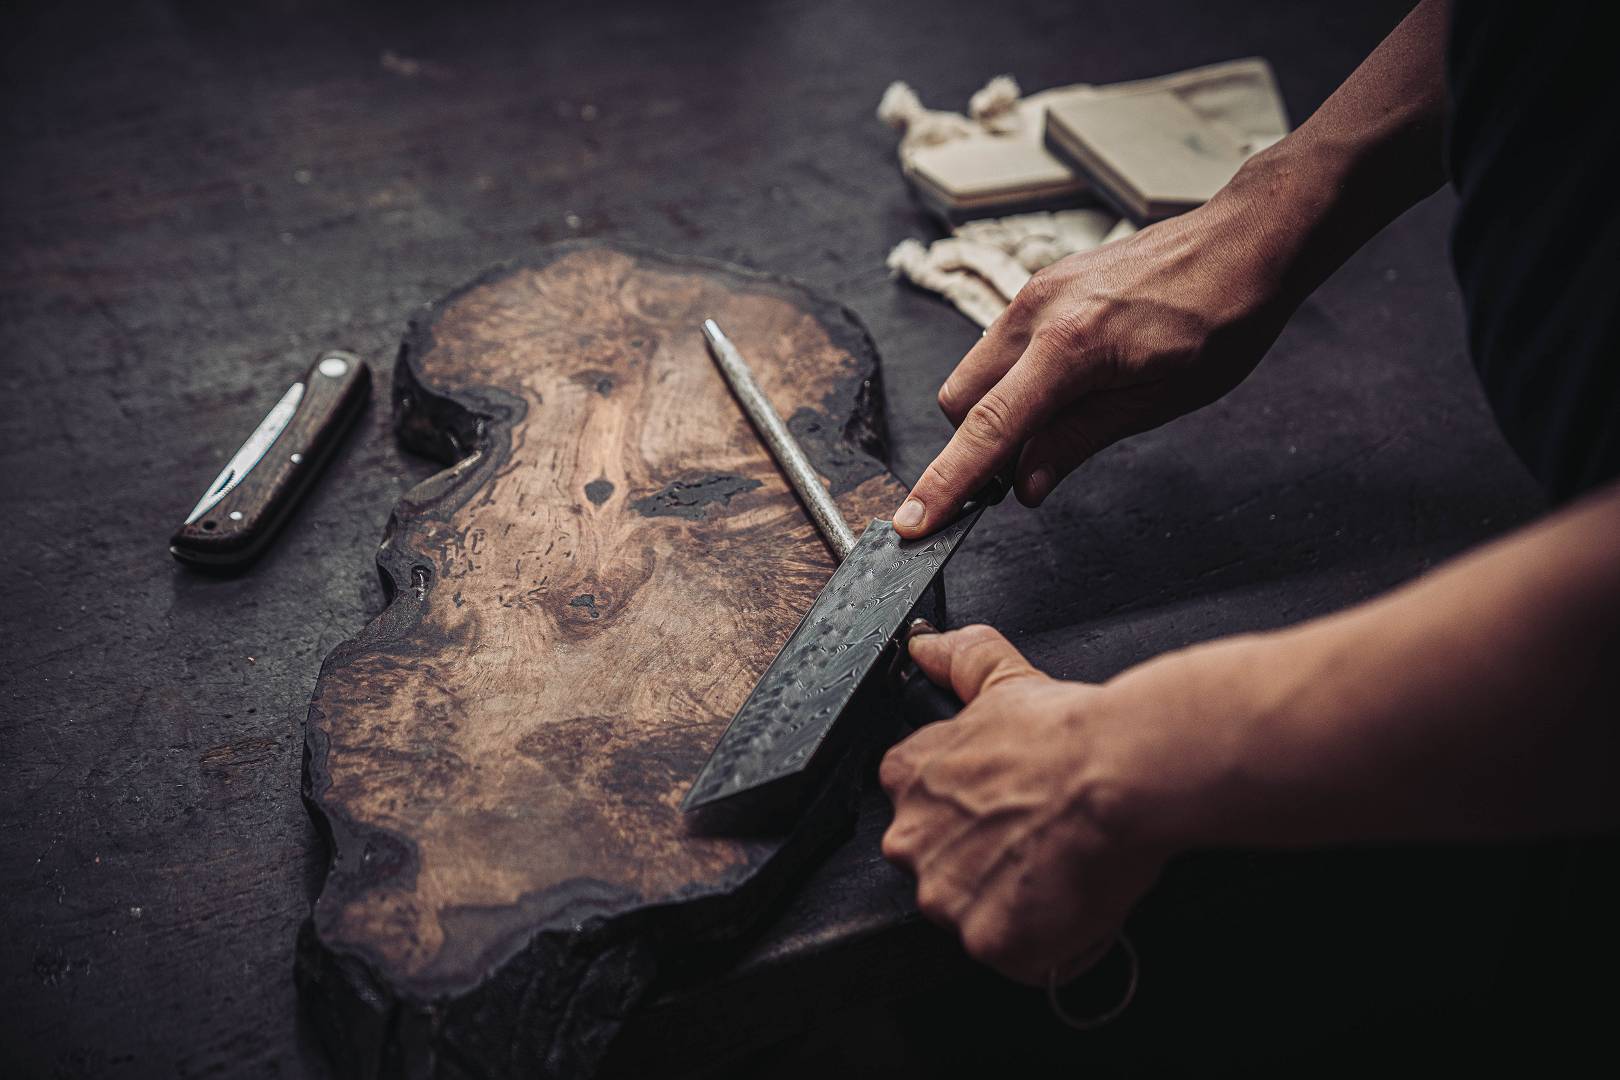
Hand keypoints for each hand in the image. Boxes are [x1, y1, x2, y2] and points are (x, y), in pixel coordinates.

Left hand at [878, 625, 1173, 984]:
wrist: (1120, 770)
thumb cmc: (1070, 731)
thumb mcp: (1005, 678)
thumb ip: (960, 661)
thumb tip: (927, 645)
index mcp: (907, 779)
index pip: (921, 814)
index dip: (969, 817)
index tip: (1006, 811)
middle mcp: (910, 840)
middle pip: (942, 872)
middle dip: (985, 866)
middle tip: (1038, 842)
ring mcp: (946, 895)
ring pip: (977, 915)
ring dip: (1016, 903)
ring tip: (1060, 867)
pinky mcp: (989, 939)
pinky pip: (1017, 955)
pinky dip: (1048, 940)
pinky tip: (1073, 901)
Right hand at [892, 190, 1296, 537]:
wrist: (1244, 241)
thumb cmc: (1221, 317)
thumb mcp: (1157, 401)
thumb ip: (1078, 441)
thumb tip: (1023, 486)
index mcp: (1069, 347)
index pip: (987, 429)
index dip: (945, 483)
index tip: (913, 522)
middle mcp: (1036, 313)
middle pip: (959, 402)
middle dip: (974, 445)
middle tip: (1020, 475)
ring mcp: (1034, 293)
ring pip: (976, 373)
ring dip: (995, 412)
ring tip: (1059, 424)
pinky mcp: (1042, 285)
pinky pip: (1001, 346)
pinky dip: (1014, 380)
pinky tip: (1064, 388)